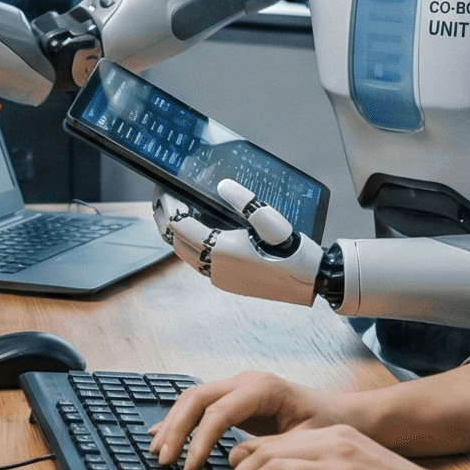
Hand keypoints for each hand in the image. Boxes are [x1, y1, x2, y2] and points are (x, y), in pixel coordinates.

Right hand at [150, 369, 351, 469]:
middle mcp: (248, 381)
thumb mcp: (304, 445)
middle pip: (198, 398)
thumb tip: (231, 465)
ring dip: (173, 425)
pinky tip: (162, 436)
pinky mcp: (236, 398)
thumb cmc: (328, 428)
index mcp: (265, 389)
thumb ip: (269, 453)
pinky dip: (180, 420)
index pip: (219, 411)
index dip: (200, 440)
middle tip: (164, 462)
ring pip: (194, 398)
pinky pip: (201, 405)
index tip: (189, 469)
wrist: (343, 415)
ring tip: (158, 454)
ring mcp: (239, 386)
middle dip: (177, 429)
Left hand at [160, 198, 324, 307]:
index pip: (179, 225)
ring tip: (173, 217)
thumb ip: (244, 200)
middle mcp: (214, 266)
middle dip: (164, 221)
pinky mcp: (227, 284)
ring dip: (175, 237)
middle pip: (174, 242)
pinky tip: (197, 236)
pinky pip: (198, 265)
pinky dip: (190, 248)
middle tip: (161, 201)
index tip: (164, 190)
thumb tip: (221, 185)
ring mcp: (219, 278)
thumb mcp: (270, 218)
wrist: (308, 280)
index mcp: (221, 248)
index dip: (168, 206)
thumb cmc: (290, 248)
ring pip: (185, 256)